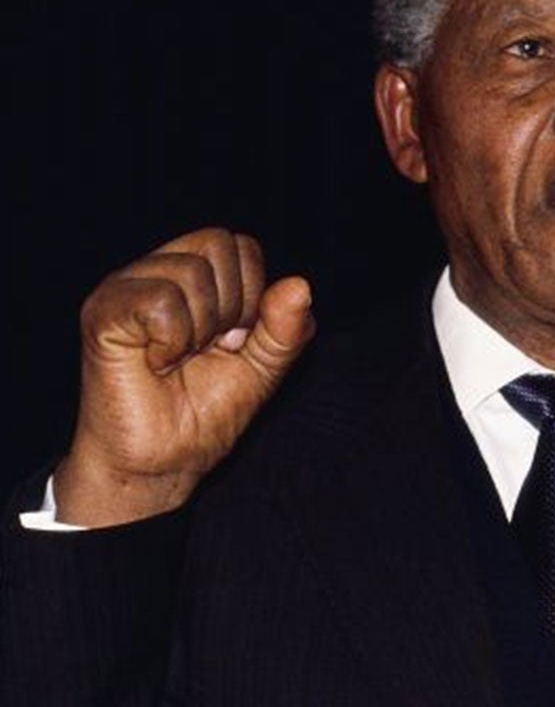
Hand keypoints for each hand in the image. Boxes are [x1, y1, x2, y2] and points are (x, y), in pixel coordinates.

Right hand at [53, 229, 314, 526]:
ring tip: (177, 359)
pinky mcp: (102, 312)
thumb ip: (285, 329)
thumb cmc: (203, 413)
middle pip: (217, 243)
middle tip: (206, 350)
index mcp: (192, 277)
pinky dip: (173, 340)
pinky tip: (155, 362)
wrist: (163, 462)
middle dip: (231, 307)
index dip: (254, 294)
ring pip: (191, 272)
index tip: (235, 341)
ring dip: (201, 330)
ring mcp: (124, 288)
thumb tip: (300, 284)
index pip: (240, 245)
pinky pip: (160, 300)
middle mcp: (155, 272)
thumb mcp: (263, 368)